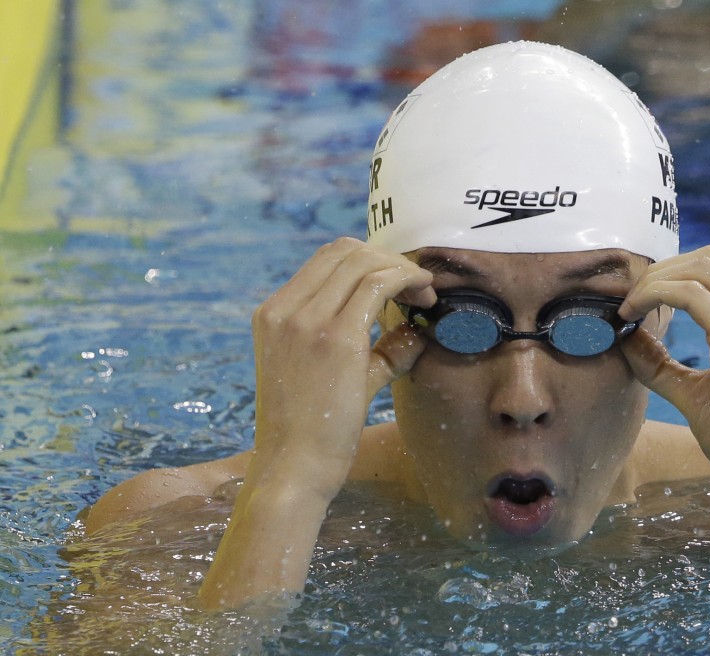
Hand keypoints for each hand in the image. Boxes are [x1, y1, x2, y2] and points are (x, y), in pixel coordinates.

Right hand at [248, 237, 434, 502]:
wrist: (292, 470)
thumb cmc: (313, 432)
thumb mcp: (336, 377)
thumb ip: (370, 349)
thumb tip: (414, 332)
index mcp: (273, 314)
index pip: (327, 259)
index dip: (372, 259)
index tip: (402, 284)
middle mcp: (284, 310)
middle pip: (344, 250)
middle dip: (389, 260)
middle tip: (420, 288)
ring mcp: (305, 321)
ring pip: (362, 261)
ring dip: (402, 270)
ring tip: (426, 295)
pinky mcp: (334, 339)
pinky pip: (376, 285)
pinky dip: (406, 281)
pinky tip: (424, 299)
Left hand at [619, 245, 709, 489]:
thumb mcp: (696, 391)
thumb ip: (662, 363)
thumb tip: (625, 339)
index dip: (674, 274)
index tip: (640, 299)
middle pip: (709, 259)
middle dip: (661, 271)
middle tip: (629, 300)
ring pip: (699, 268)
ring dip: (654, 281)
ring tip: (628, 308)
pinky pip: (691, 293)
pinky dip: (655, 295)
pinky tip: (633, 316)